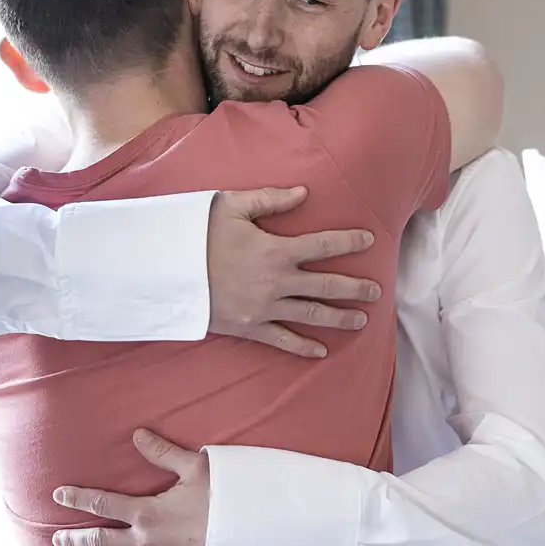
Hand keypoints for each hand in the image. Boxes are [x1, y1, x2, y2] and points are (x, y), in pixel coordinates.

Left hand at [50, 429, 210, 545]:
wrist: (253, 541)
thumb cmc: (226, 500)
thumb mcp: (197, 468)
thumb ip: (163, 453)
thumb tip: (137, 434)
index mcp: (146, 512)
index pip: (101, 504)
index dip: (77, 499)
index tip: (58, 496)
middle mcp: (144, 542)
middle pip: (99, 540)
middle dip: (75, 539)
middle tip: (56, 541)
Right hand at [206, 188, 380, 358]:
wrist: (167, 272)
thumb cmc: (198, 234)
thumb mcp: (231, 206)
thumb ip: (270, 199)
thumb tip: (304, 193)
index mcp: (276, 250)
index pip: (324, 245)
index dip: (350, 242)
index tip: (369, 241)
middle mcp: (277, 281)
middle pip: (327, 285)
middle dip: (356, 288)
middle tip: (377, 292)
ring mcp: (265, 308)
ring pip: (312, 315)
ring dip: (340, 317)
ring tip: (361, 320)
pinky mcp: (250, 327)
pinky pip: (283, 340)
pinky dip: (304, 347)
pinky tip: (322, 351)